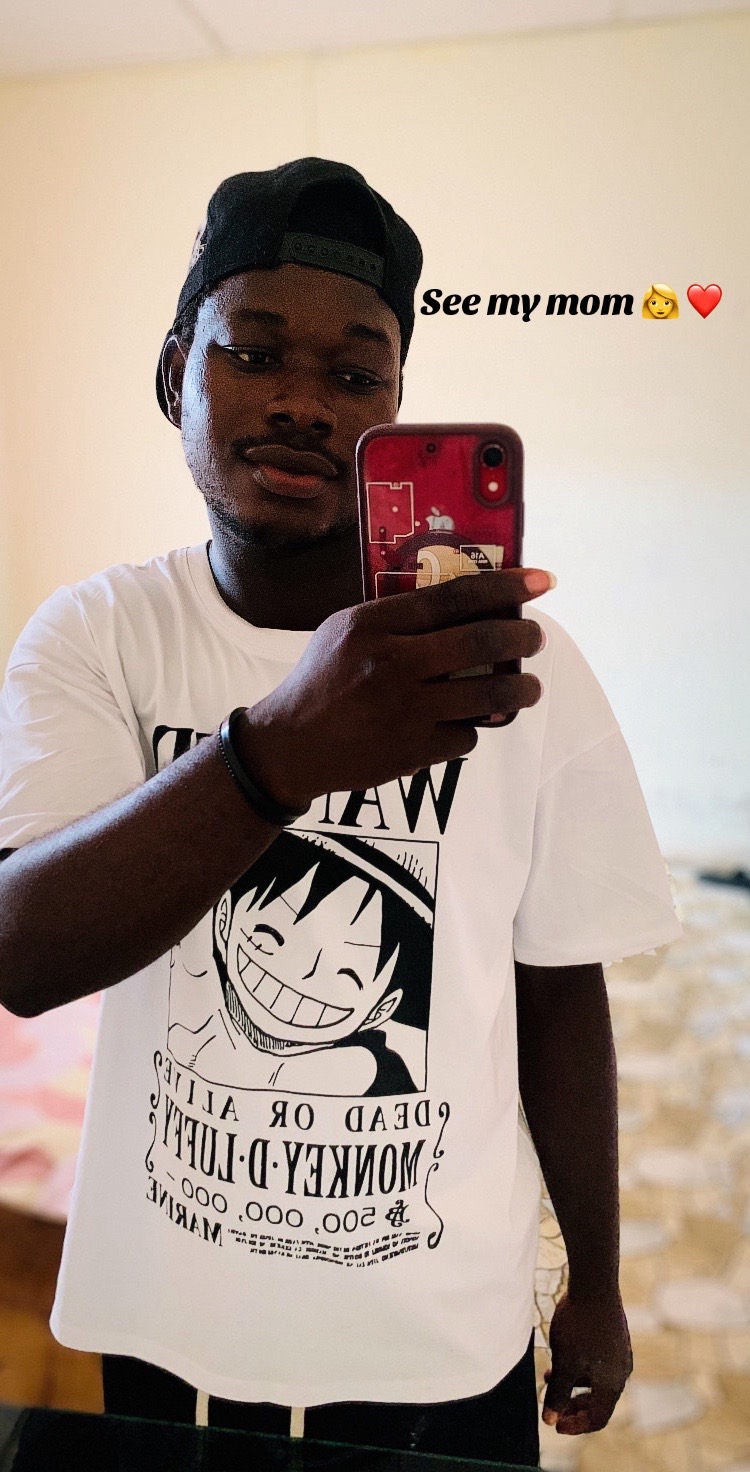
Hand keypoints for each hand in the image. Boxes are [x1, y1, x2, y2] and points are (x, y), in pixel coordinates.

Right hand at [237, 567, 551, 807]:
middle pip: (481, 642)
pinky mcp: (413, 751)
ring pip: (489, 696)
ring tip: (529, 686)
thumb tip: (466, 603)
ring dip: (521, 689)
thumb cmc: (321, 679)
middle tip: (536, 635)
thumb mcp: (346, 630)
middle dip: (523, 636)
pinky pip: (466, 736)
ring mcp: (405, 711)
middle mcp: (392, 664)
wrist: (290, 747)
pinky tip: (464, 722)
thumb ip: (397, 616)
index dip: (506, 585)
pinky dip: (471, 728)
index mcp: (373, 625)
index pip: (454, 595)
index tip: (542, 582)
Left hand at [542, 1289, 632, 1435]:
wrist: (594, 1282)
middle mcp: (622, 1370)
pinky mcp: (614, 1336)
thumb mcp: (563, 1363)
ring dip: (574, 1384)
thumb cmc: (579, 1325)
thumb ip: (558, 1394)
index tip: (555, 1424)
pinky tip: (561, 1355)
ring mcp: (620, 1352)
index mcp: (613, 1383)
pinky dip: (580, 1367)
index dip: (576, 1426)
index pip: (598, 1418)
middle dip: (574, 1407)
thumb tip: (550, 1420)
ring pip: (597, 1380)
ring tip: (549, 1377)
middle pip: (599, 1401)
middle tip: (552, 1408)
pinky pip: (598, 1362)